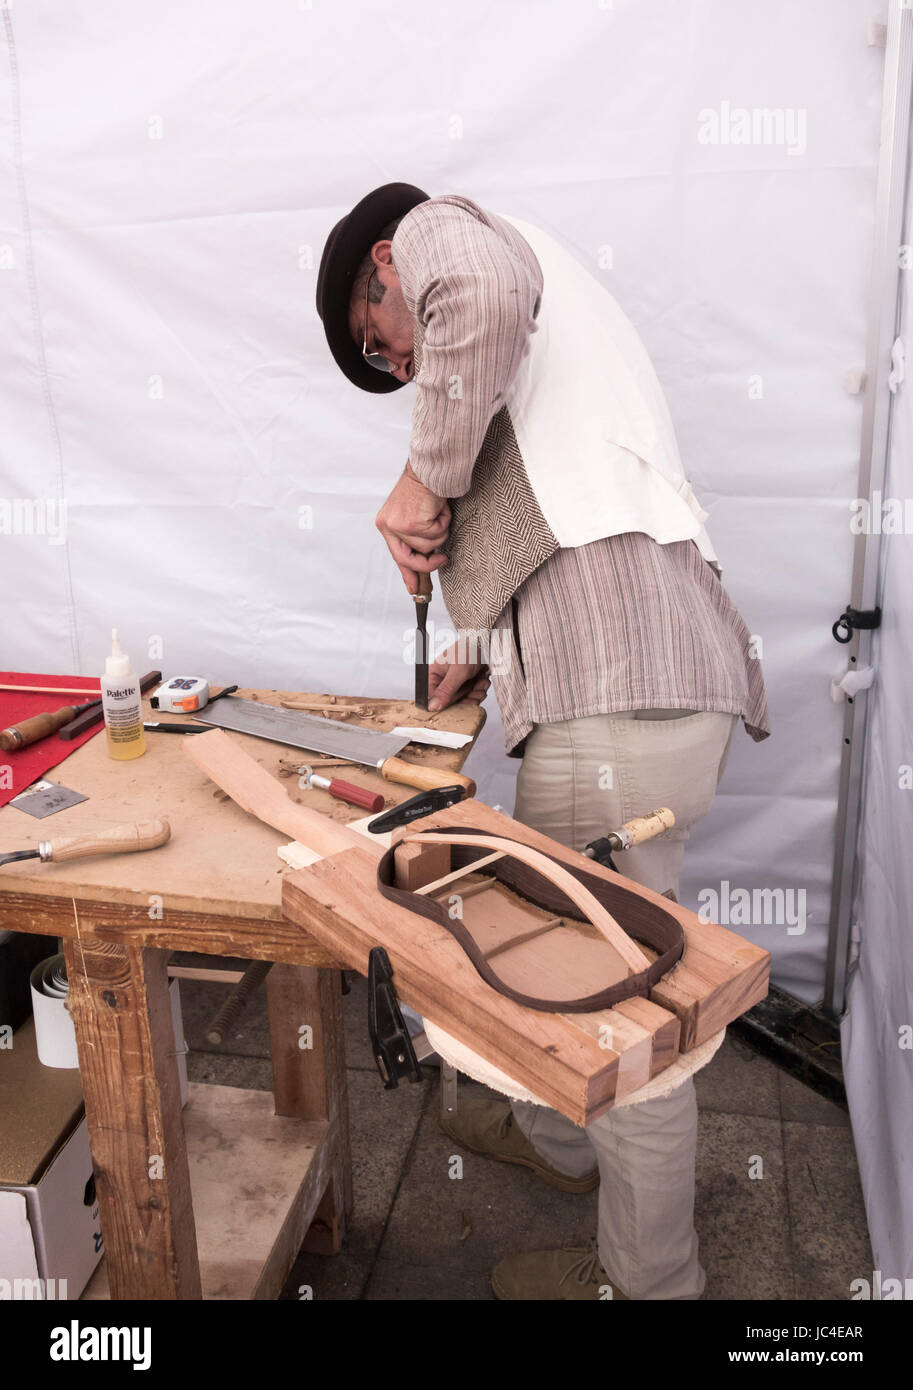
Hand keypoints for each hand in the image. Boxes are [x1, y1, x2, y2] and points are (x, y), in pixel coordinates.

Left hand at [376, 463, 450, 592]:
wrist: (428, 469)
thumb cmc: (424, 489)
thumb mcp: (414, 517)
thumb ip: (415, 540)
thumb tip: (425, 561)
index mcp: (386, 525)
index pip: (397, 556)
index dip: (407, 574)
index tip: (413, 589)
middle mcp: (388, 526)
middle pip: (408, 559)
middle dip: (428, 563)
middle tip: (442, 559)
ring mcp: (399, 526)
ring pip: (428, 546)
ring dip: (440, 530)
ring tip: (437, 512)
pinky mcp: (413, 523)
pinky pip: (437, 534)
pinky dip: (444, 522)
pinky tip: (439, 508)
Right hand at [427, 648, 489, 711]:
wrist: (486, 642)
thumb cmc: (469, 648)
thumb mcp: (458, 670)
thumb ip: (446, 689)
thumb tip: (433, 706)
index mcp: (433, 675)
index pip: (432, 699)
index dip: (445, 703)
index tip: (458, 702)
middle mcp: (443, 681)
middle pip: (450, 703)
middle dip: (465, 697)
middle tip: (473, 689)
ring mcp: (456, 684)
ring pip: (463, 701)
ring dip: (474, 694)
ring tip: (479, 681)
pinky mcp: (466, 686)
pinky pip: (472, 697)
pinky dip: (479, 691)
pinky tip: (482, 681)